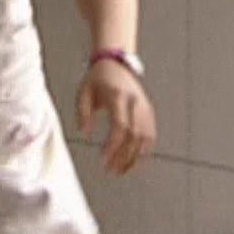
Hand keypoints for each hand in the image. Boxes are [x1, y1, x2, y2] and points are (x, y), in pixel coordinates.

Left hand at [76, 60, 156, 174]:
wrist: (116, 63)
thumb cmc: (97, 78)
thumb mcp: (83, 92)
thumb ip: (83, 113)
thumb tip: (84, 133)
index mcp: (118, 97)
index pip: (120, 126)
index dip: (113, 145)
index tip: (103, 159)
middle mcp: (134, 103)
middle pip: (134, 136)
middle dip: (123, 156)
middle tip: (111, 170)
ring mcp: (144, 107)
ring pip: (145, 138)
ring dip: (135, 157)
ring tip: (122, 170)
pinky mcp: (148, 111)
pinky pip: (150, 134)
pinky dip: (144, 149)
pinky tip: (134, 160)